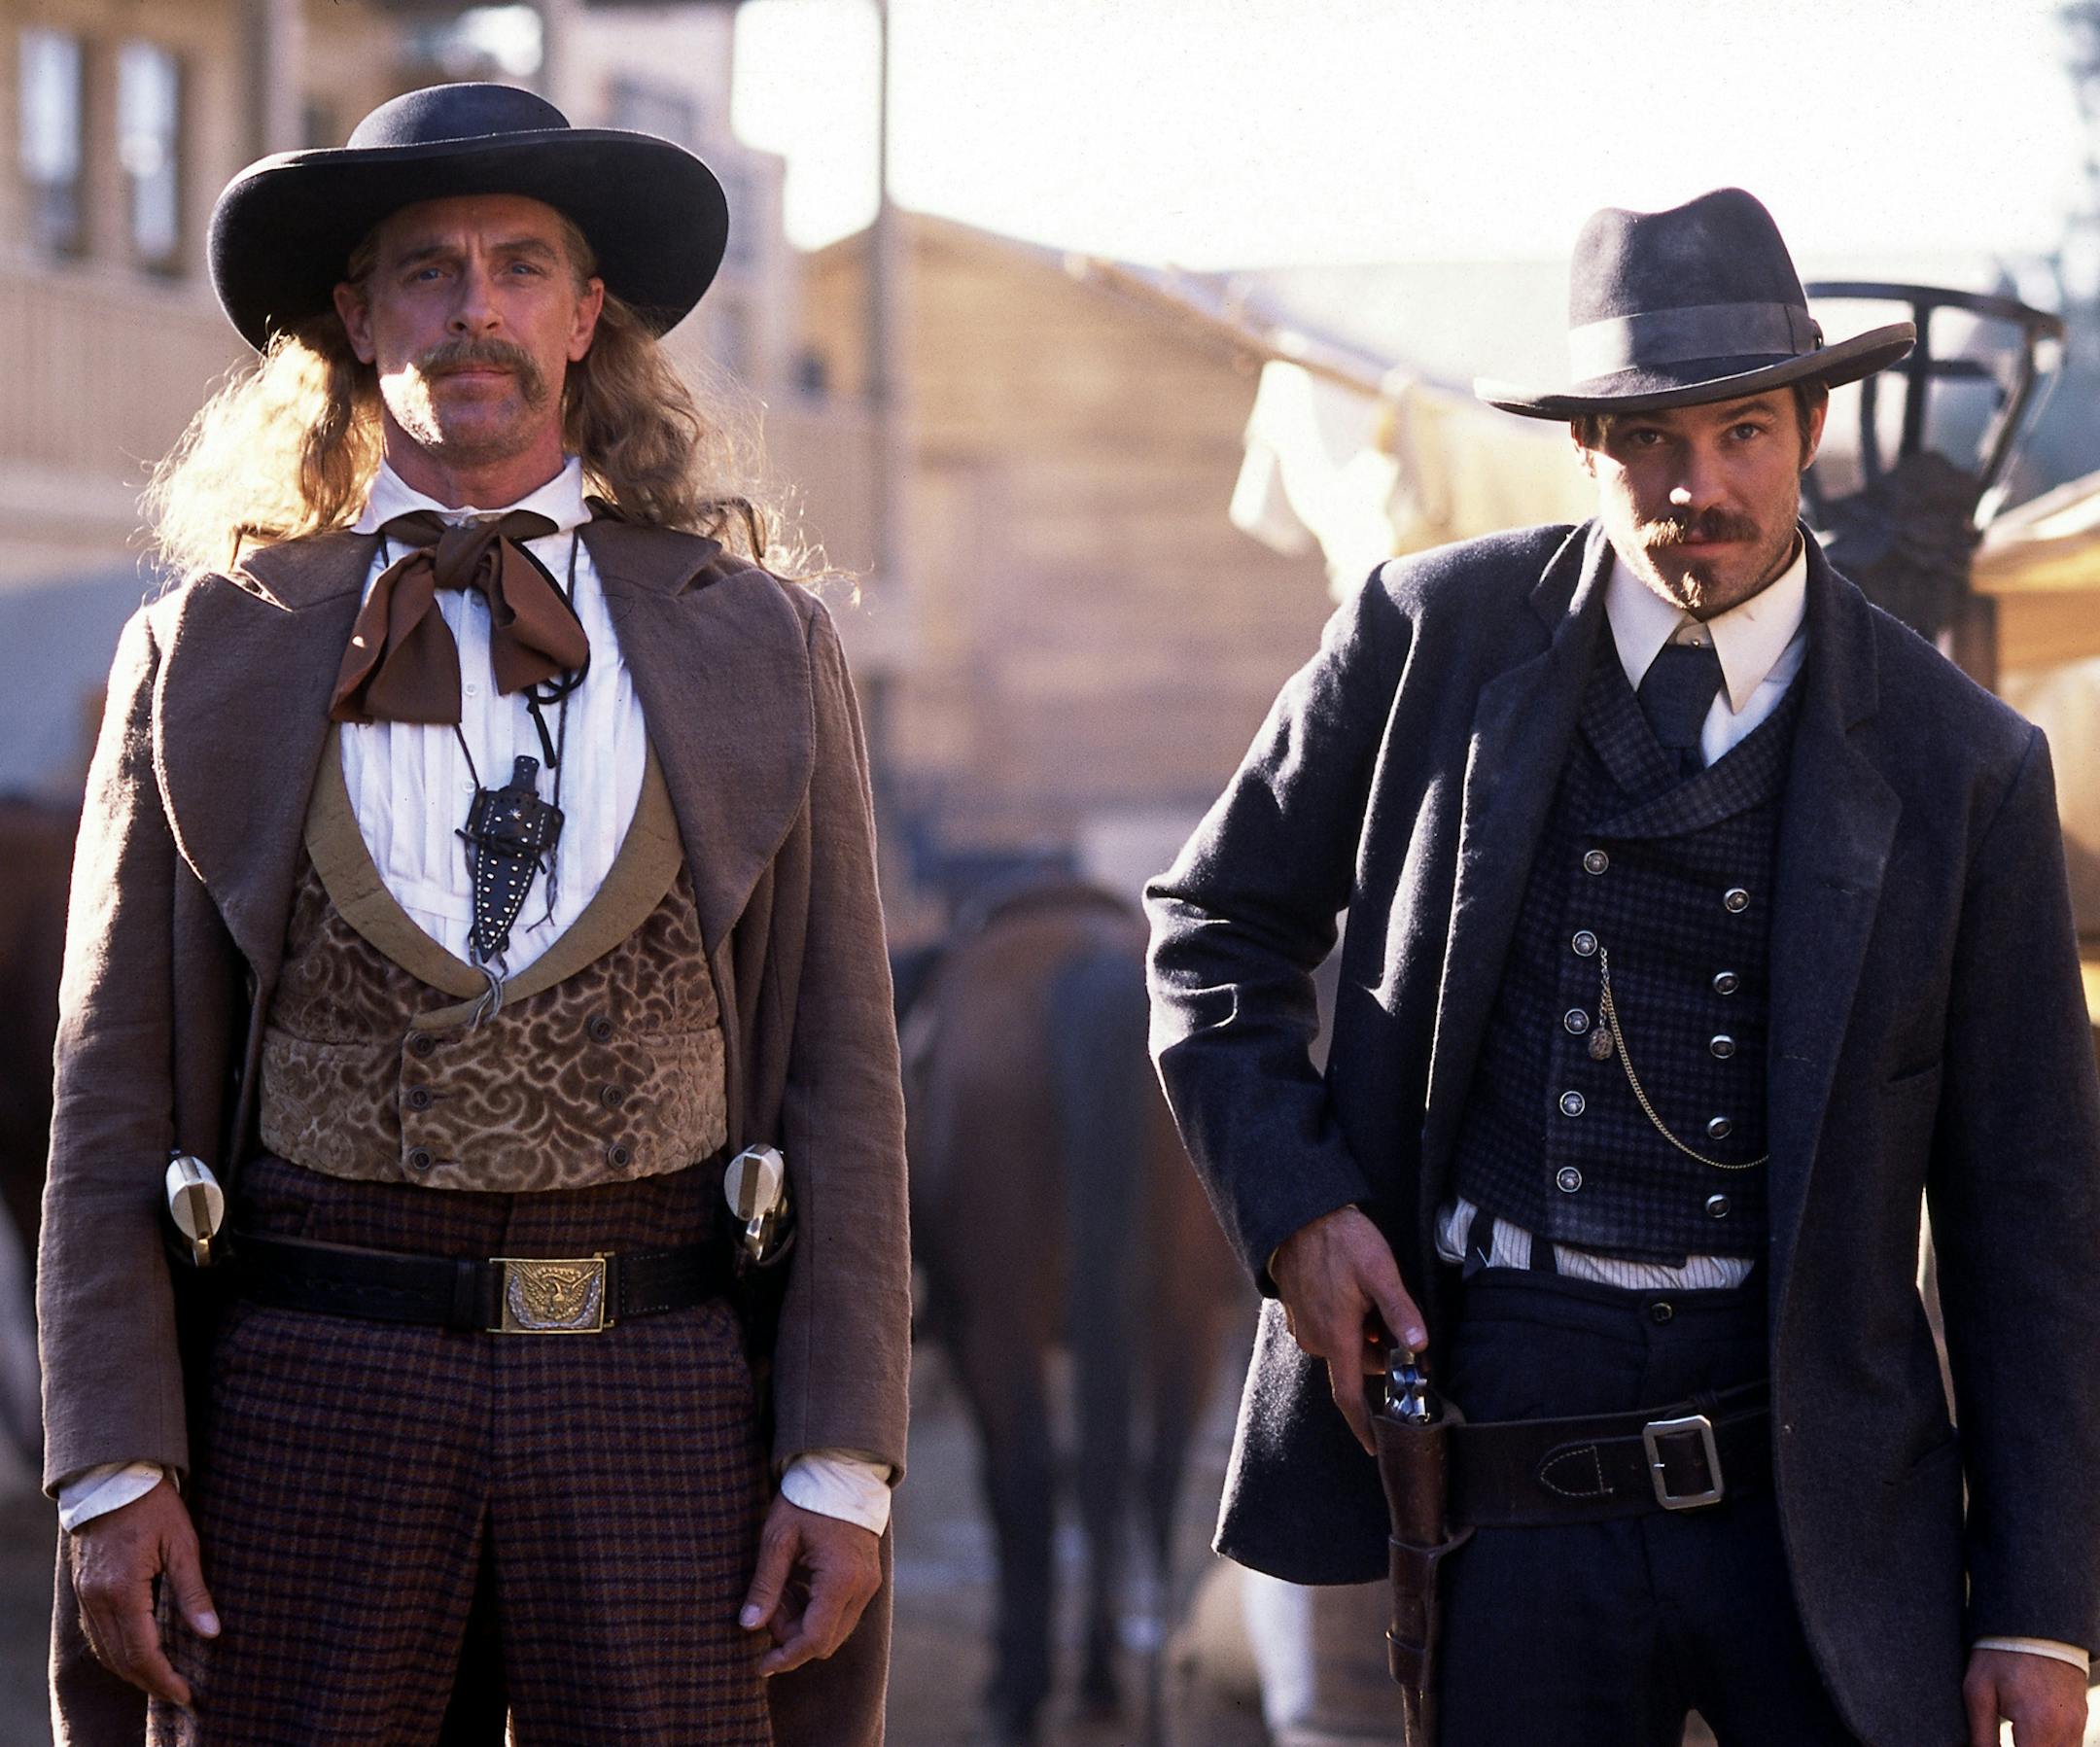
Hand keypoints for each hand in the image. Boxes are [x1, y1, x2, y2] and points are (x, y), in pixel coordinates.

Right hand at [68, 1479, 218, 1705]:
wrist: (113, 1478)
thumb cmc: (155, 1506)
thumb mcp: (183, 1543)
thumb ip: (194, 1591)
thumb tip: (211, 1633)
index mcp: (122, 1591)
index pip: (142, 1652)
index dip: (164, 1678)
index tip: (186, 1694)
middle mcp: (97, 1600)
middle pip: (121, 1659)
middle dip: (150, 1682)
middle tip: (178, 1695)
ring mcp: (86, 1596)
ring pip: (105, 1651)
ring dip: (132, 1672)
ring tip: (162, 1682)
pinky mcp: (84, 1589)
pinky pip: (96, 1634)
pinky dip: (116, 1652)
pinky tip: (136, 1655)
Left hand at [739, 1495, 881, 1675]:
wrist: (842, 1471)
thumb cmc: (807, 1500)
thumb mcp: (778, 1539)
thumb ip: (765, 1585)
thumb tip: (748, 1627)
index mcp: (840, 1579)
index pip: (814, 1639)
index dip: (785, 1657)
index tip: (760, 1665)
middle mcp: (862, 1588)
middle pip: (825, 1641)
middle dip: (791, 1636)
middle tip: (767, 1606)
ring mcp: (869, 1584)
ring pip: (833, 1629)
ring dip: (802, 1623)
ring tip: (780, 1590)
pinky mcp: (867, 1579)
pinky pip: (841, 1612)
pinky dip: (815, 1610)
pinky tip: (796, 1585)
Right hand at [1270, 1204, 1426, 1454]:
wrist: (1298, 1213)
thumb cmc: (1340, 1241)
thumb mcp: (1379, 1271)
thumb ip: (1400, 1311)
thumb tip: (1420, 1346)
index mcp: (1335, 1337)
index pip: (1349, 1396)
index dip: (1363, 1425)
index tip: (1374, 1446)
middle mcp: (1315, 1338)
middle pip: (1357, 1363)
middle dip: (1380, 1351)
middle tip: (1394, 1319)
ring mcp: (1302, 1324)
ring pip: (1344, 1344)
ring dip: (1362, 1332)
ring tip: (1369, 1294)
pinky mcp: (1296, 1310)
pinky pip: (1328, 1328)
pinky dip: (1346, 1320)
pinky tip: (1351, 1290)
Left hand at [1965, 1647, 2088, 1746]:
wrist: (2035, 1623)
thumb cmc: (2001, 1654)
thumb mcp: (1978, 1690)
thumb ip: (1981, 1735)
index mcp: (2038, 1724)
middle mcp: (2065, 1730)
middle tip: (2002, 1740)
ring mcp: (2077, 1725)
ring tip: (2013, 1737)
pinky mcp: (2080, 1718)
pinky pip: (2069, 1746)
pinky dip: (2049, 1746)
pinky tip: (2028, 1737)